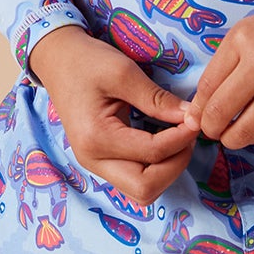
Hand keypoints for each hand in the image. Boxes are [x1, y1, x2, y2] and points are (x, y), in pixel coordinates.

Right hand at [26, 25, 199, 205]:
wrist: (58, 61)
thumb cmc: (87, 62)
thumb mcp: (123, 72)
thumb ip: (158, 99)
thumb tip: (191, 118)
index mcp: (96, 138)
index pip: (152, 153)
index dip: (182, 138)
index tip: (195, 118)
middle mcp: (93, 160)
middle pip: (146, 189)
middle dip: (175, 165)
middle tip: (188, 135)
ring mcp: (96, 165)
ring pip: (142, 192)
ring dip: (166, 171)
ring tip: (177, 139)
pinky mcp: (102, 162)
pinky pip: (135, 180)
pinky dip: (156, 168)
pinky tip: (164, 141)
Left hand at [190, 0, 253, 147]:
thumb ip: (231, 62)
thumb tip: (204, 105)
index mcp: (243, 39)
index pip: (206, 87)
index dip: (198, 109)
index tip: (197, 117)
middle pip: (218, 113)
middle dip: (210, 128)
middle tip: (213, 129)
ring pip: (242, 132)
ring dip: (232, 138)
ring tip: (234, 132)